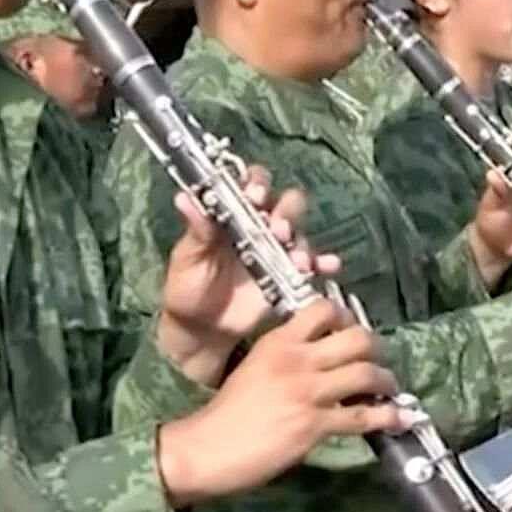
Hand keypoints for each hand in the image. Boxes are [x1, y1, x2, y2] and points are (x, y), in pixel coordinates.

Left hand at [155, 166, 339, 386]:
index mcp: (234, 214)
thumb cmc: (189, 286)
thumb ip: (196, 230)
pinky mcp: (290, 275)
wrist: (202, 329)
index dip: (257, 183)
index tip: (253, 196)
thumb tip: (184, 197)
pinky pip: (315, 264)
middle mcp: (261, 226)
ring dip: (302, 242)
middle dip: (286, 211)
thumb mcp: (188, 258)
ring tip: (297, 261)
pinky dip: (324, 262)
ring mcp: (278, 250)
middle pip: (285, 203)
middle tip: (278, 229)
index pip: (252, 184)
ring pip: (300, 233)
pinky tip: (327, 266)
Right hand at [155, 301, 407, 506]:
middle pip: (357, 338)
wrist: (207, 448)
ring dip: (387, 381)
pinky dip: (388, 417)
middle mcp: (297, 359)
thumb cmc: (228, 411)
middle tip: (379, 360)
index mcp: (279, 341)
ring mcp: (309, 391)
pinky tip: (400, 420)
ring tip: (390, 389)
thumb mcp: (255, 367)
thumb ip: (287, 358)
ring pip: (367, 373)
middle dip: (376, 348)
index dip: (347, 317)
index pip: (323, 309)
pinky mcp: (315, 424)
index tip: (354, 331)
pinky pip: (364, 416)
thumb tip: (323, 360)